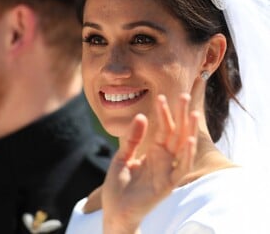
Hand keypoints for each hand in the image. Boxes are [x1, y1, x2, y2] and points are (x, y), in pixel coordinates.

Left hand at [102, 93, 198, 233]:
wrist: (114, 211)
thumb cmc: (119, 186)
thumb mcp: (122, 156)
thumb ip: (132, 138)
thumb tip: (141, 115)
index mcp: (154, 152)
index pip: (163, 128)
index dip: (163, 113)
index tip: (161, 96)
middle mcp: (163, 159)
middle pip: (175, 133)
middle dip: (179, 115)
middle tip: (183, 94)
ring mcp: (167, 171)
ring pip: (182, 148)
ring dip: (188, 130)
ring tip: (191, 112)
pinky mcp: (167, 185)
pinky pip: (180, 168)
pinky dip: (186, 155)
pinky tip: (188, 139)